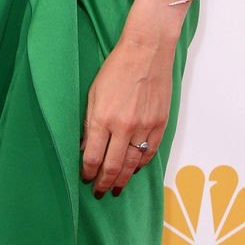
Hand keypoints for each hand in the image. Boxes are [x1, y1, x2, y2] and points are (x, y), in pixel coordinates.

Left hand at [80, 36, 173, 197]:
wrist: (146, 52)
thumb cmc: (116, 68)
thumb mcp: (93, 93)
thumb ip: (89, 123)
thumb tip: (85, 147)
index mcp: (104, 118)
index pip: (93, 157)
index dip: (88, 172)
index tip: (85, 178)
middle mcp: (124, 127)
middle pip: (113, 166)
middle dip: (104, 183)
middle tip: (99, 192)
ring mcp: (144, 127)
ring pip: (132, 164)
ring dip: (123, 179)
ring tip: (116, 188)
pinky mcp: (160, 124)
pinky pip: (150, 152)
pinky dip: (141, 164)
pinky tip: (134, 169)